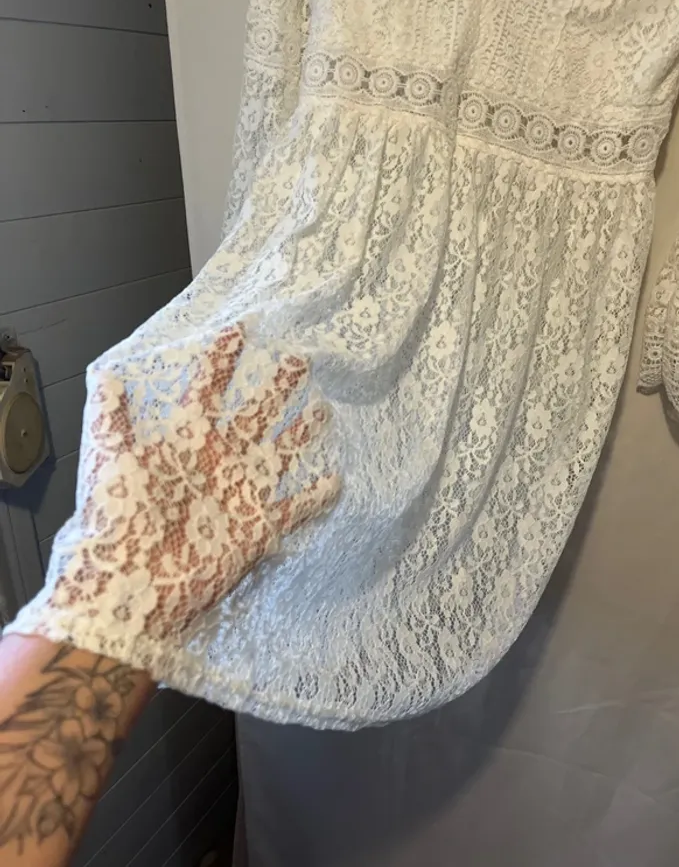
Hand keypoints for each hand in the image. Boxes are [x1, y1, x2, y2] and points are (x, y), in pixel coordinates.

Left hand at [49, 326, 338, 638]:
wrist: (135, 585)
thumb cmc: (122, 520)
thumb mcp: (113, 461)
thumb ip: (112, 417)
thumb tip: (108, 373)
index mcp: (188, 439)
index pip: (209, 389)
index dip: (223, 360)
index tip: (241, 330)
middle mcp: (221, 459)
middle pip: (256, 414)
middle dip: (277, 388)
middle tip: (300, 361)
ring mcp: (242, 491)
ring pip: (280, 453)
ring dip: (301, 432)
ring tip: (323, 409)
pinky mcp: (258, 526)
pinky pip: (294, 507)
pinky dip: (316, 496)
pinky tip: (334, 479)